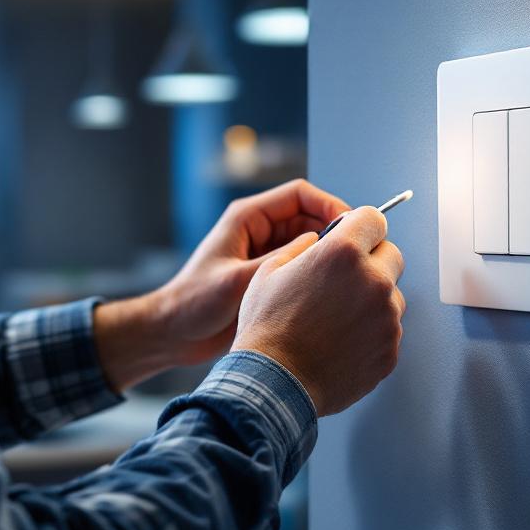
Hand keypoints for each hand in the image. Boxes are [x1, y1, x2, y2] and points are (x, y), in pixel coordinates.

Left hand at [158, 179, 351, 364]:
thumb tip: (319, 246)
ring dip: (328, 254)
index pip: (299, 194)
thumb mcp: (235, 282)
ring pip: (311, 244)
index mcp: (247, 218)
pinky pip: (303, 267)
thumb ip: (276, 261)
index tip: (352, 224)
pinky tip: (332, 290)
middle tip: (357, 252)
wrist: (173, 335)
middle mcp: (259, 232)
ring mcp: (266, 255)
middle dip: (335, 232)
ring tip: (348, 272)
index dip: (329, 204)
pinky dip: (318, 273)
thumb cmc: (191, 305)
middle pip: (311, 217)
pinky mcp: (270, 278)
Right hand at [231, 206, 405, 416]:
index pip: (374, 218)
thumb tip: (320, 239)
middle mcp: (373, 280)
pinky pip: (389, 328)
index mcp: (342, 252)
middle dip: (371, 261)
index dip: (361, 227)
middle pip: (391, 254)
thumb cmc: (267, 328)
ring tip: (337, 319)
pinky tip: (342, 341)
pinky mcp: (390, 348)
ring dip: (373, 299)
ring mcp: (386, 317)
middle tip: (342, 281)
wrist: (275, 384)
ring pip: (392, 294)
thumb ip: (304, 247)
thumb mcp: (271, 271)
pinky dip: (372, 331)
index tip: (353, 237)